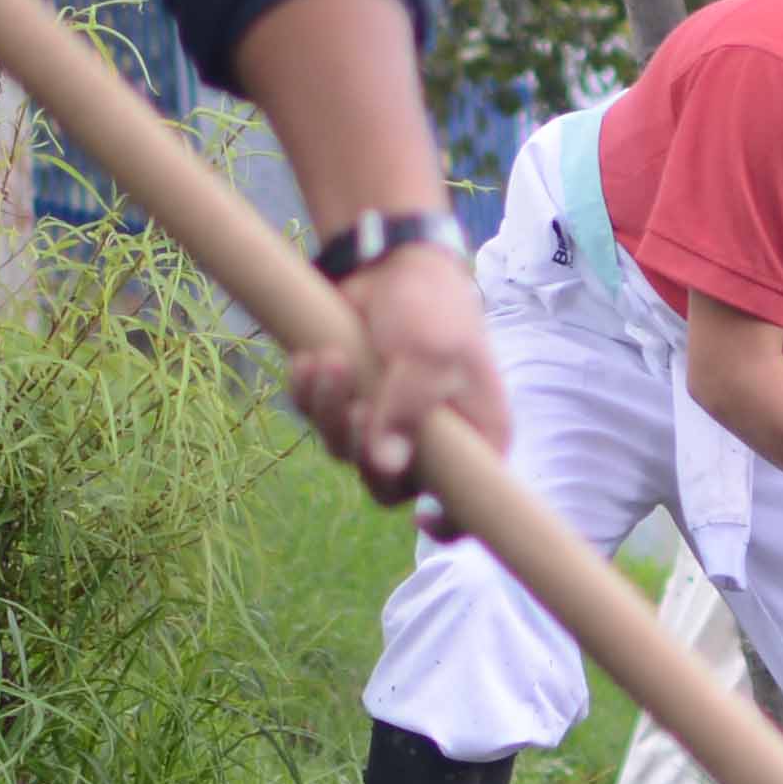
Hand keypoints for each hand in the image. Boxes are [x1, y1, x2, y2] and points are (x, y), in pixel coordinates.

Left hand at [285, 243, 505, 520]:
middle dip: (364, 450)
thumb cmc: (431, 306)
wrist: (390, 259)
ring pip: (346, 453)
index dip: (448, 524)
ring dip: (330, 413)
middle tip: (359, 406)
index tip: (420, 516)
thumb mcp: (430, 354)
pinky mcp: (345, 401)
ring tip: (328, 361)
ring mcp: (384, 423)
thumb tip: (387, 465)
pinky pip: (318, 421)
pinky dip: (309, 395)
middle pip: (389, 486)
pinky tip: (310, 359)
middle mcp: (429, 440)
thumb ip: (409, 410)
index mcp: (473, 438)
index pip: (468, 504)